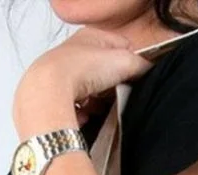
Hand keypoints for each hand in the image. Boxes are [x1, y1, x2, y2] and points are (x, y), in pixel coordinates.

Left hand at [13, 26, 153, 135]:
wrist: (47, 95)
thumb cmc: (79, 71)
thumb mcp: (123, 62)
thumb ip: (141, 65)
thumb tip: (149, 71)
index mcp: (88, 36)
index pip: (118, 45)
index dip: (130, 61)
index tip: (133, 74)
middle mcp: (71, 53)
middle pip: (101, 71)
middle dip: (111, 86)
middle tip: (115, 94)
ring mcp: (59, 75)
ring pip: (88, 91)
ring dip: (96, 102)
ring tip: (97, 107)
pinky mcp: (50, 98)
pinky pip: (73, 108)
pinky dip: (80, 113)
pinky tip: (83, 115)